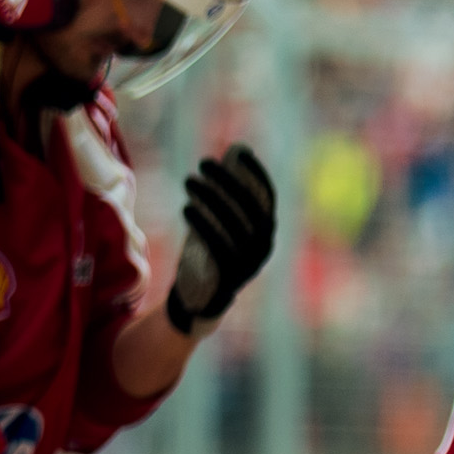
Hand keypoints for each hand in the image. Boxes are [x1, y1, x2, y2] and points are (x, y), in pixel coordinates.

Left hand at [168, 148, 279, 332]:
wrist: (197, 301)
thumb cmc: (205, 254)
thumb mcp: (216, 225)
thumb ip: (222, 199)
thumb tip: (221, 160)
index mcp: (266, 232)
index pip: (267, 197)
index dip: (256, 172)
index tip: (239, 151)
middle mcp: (264, 247)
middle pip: (249, 207)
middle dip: (227, 180)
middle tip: (204, 162)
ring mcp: (249, 264)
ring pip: (234, 225)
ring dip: (211, 198)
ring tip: (190, 180)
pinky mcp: (230, 278)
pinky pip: (218, 246)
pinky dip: (203, 224)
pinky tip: (186, 207)